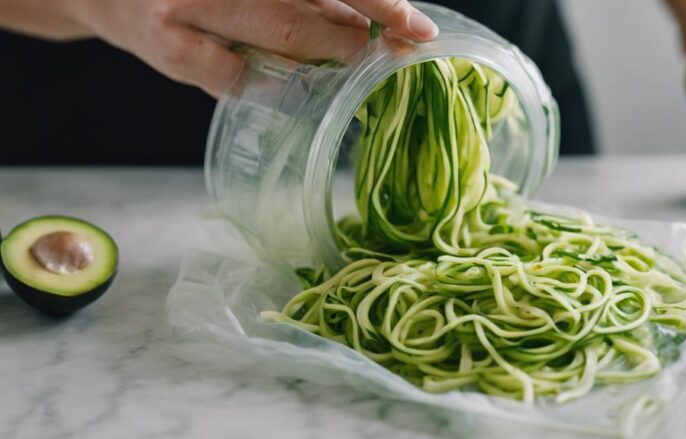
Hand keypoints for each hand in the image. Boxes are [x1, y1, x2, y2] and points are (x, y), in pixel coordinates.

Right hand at [69, 0, 438, 95]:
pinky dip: (270, 88)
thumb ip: (299, 1)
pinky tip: (293, 97)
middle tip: (394, 52)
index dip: (377, 1)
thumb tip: (365, 26)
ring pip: (279, 35)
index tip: (418, 28)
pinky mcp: (169, 46)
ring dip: (327, 56)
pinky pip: (231, 76)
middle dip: (360, 34)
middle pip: (307, 6)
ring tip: (354, 65)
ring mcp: (192, 6)